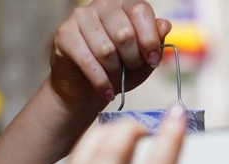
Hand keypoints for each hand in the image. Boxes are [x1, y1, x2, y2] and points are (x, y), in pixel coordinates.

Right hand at [50, 0, 171, 106]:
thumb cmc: (119, 70)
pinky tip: (106, 90)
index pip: (141, 11)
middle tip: (130, 69)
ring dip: (115, 72)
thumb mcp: (145, 60)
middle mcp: (101, 5)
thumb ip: (156, 42)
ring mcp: (80, 17)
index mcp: (124, 5)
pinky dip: (101, 81)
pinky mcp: (63, 34)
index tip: (152, 60)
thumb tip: (165, 25)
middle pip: (124, 33)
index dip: (150, 39)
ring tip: (115, 79)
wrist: (87, 89)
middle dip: (133, 59)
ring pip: (106, 49)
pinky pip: (87, 60)